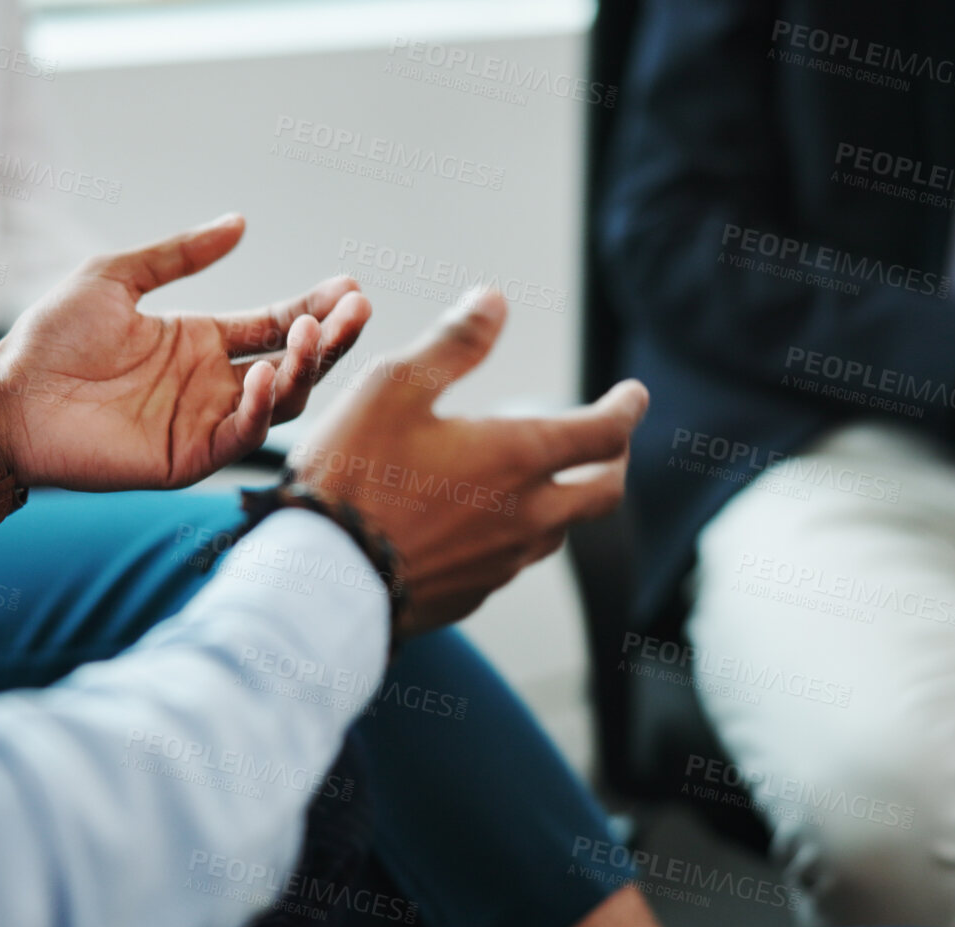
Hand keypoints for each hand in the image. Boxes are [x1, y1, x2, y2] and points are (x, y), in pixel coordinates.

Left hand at [0, 214, 370, 491]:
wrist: (6, 396)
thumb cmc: (51, 337)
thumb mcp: (117, 277)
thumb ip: (180, 255)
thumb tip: (240, 222)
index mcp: (201, 341)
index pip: (275, 324)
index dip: (315, 307)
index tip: (350, 286)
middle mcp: (212, 383)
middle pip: (292, 363)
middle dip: (329, 336)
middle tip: (357, 307)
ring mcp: (203, 422)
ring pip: (279, 401)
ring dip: (303, 368)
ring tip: (312, 331)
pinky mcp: (186, 458)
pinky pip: (238, 437)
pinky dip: (258, 411)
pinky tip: (264, 375)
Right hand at [290, 287, 648, 636]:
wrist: (319, 581)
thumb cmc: (353, 475)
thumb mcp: (394, 387)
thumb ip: (453, 344)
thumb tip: (494, 301)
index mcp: (518, 458)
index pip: (604, 433)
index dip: (627, 408)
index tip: (635, 395)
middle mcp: (525, 517)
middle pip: (602, 494)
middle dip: (615, 462)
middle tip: (611, 446)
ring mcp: (500, 564)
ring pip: (557, 532)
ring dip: (564, 502)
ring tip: (545, 482)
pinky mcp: (469, 597)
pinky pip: (509, 564)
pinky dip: (515, 537)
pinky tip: (485, 528)